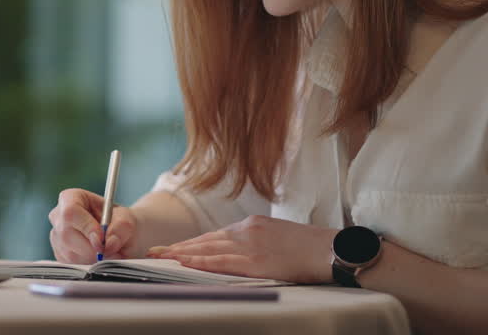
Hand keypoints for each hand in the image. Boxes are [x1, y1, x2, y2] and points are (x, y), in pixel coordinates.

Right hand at [48, 188, 137, 262]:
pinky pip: (71, 265)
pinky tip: (97, 257)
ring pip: (69, 253)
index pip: (71, 212)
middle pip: (66, 235)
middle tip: (108, 251)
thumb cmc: (119, 222)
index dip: (86, 227)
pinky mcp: (59, 254)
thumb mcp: (126, 219)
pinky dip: (88, 265)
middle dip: (90, 248)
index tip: (102, 239)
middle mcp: (58, 216)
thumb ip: (121, 228)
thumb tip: (109, 243)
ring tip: (107, 252)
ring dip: (92, 258)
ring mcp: (56, 236)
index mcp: (71, 198)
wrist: (119, 235)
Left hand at [146, 215, 336, 283]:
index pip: (215, 235)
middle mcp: (247, 230)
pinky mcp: (256, 260)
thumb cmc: (310, 248)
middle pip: (206, 239)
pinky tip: (186, 263)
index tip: (175, 247)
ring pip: (208, 248)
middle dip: (180, 246)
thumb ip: (256, 243)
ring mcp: (251, 244)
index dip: (193, 242)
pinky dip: (201, 261)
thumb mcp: (278, 237)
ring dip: (183, 254)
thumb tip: (239, 254)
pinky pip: (222, 261)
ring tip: (162, 258)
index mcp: (252, 224)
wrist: (331, 250)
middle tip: (156, 251)